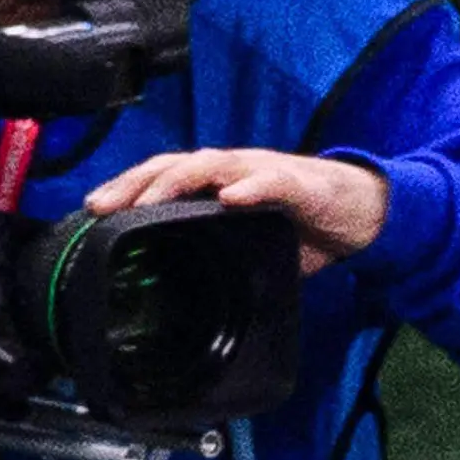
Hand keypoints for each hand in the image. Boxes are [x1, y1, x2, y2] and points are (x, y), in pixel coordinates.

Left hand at [79, 149, 388, 275]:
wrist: (366, 210)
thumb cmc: (308, 222)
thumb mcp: (255, 245)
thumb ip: (223, 256)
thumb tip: (189, 293)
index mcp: (219, 183)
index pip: (162, 176)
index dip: (126, 189)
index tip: (93, 212)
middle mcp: (233, 170)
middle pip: (172, 165)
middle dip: (135, 184)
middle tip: (105, 207)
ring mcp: (262, 172)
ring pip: (210, 166)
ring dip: (177, 181)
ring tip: (152, 200)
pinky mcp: (298, 184)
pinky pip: (270, 182)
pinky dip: (249, 188)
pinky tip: (231, 197)